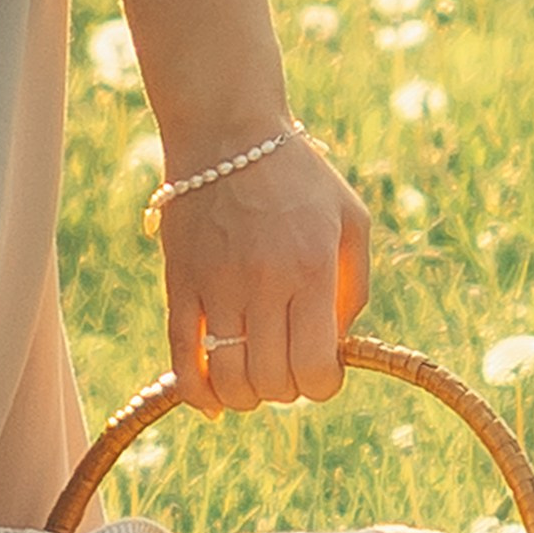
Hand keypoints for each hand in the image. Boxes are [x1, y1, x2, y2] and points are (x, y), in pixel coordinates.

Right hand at [157, 128, 372, 417]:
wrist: (227, 131)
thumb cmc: (298, 177)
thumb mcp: (351, 220)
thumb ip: (354, 287)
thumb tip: (336, 347)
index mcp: (310, 269)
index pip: (314, 369)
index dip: (321, 385)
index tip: (320, 367)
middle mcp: (262, 282)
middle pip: (271, 381)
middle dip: (285, 388)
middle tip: (286, 362)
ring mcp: (215, 284)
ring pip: (227, 378)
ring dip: (244, 394)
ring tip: (251, 374)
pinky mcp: (179, 282)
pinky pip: (181, 355)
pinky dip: (195, 391)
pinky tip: (209, 401)